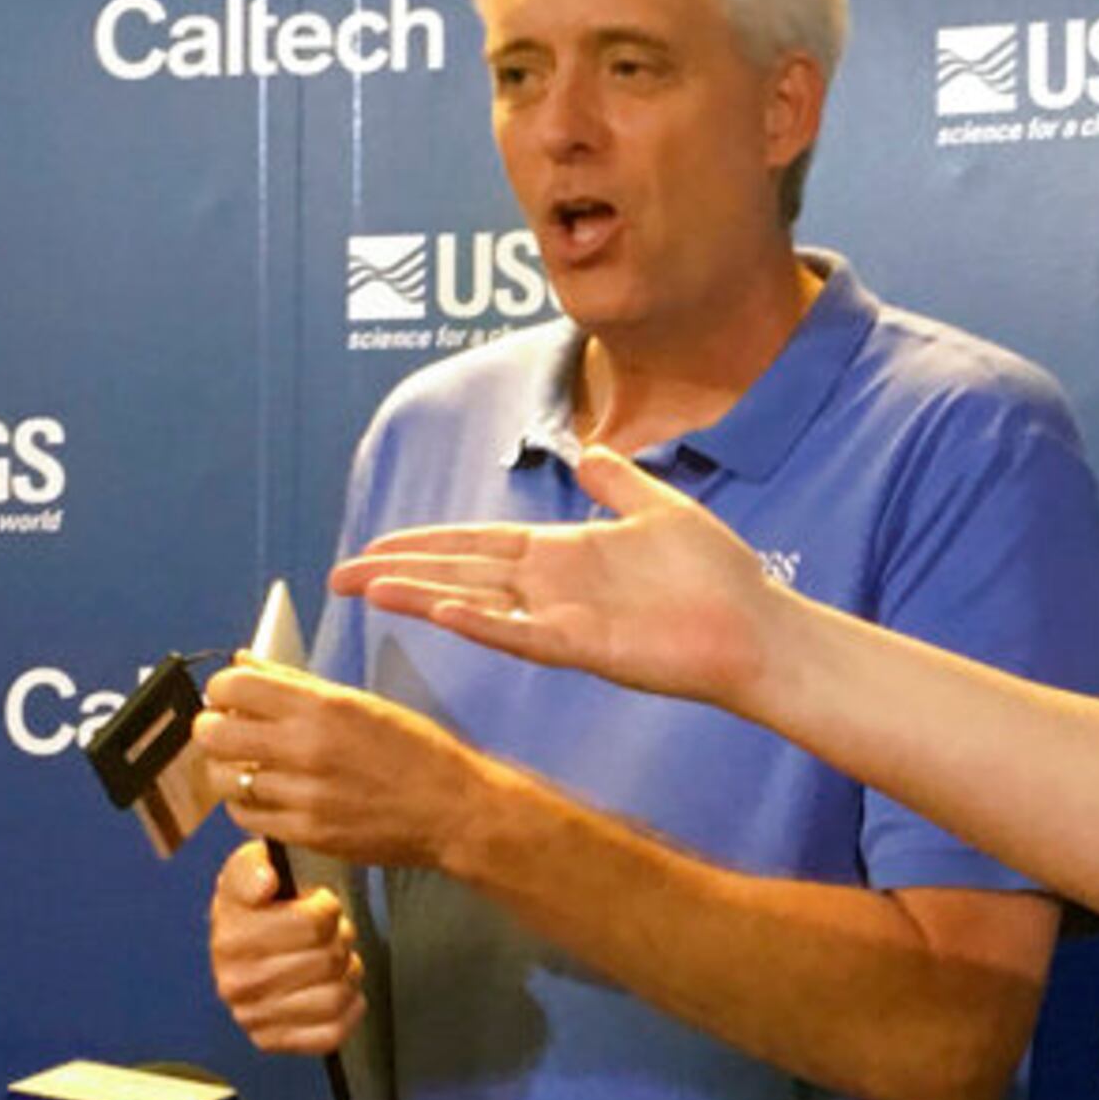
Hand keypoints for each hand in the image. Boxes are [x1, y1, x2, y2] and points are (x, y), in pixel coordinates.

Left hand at [192, 659, 489, 871]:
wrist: (455, 811)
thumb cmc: (417, 753)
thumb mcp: (363, 703)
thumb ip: (298, 684)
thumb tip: (245, 662)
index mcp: (324, 706)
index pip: (233, 686)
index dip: (222, 690)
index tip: (230, 697)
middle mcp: (308, 748)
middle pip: (214, 733)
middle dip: (212, 729)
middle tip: (227, 732)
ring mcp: (305, 795)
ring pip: (225, 779)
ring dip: (229, 770)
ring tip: (250, 767)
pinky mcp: (308, 833)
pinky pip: (247, 818)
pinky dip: (247, 805)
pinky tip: (267, 796)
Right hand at [204, 839, 365, 1057]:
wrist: (239, 945)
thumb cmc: (254, 906)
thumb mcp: (248, 869)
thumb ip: (253, 866)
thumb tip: (265, 879)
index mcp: (231, 938)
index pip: (315, 924)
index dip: (326, 908)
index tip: (315, 904)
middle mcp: (237, 983)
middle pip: (329, 959)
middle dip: (338, 940)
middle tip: (326, 934)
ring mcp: (253, 1017)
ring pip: (336, 996)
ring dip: (345, 974)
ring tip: (330, 961)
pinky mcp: (272, 1042)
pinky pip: (332, 1033)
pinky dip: (346, 1010)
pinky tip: (333, 989)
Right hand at [328, 445, 791, 705]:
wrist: (758, 627)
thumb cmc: (717, 576)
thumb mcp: (662, 508)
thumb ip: (619, 483)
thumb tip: (588, 451)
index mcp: (566, 555)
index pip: (479, 546)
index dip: (427, 544)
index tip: (377, 546)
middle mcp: (555, 588)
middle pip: (461, 575)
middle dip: (401, 573)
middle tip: (340, 576)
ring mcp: (568, 620)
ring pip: (479, 606)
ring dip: (424, 598)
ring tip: (369, 592)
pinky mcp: (590, 648)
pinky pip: (526, 635)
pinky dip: (486, 625)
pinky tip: (445, 614)